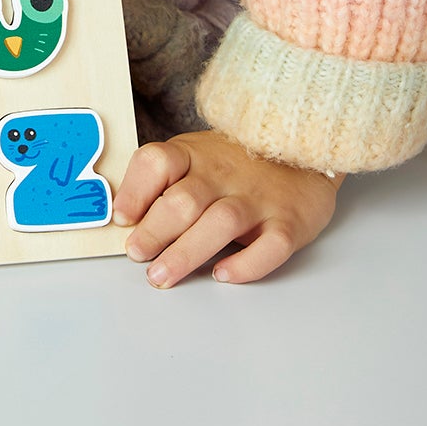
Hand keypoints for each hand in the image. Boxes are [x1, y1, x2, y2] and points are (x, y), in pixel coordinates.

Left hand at [114, 129, 340, 286]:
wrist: (304, 150)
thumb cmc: (237, 163)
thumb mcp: (195, 157)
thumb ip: (163, 183)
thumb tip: (124, 223)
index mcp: (194, 155)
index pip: (157, 162)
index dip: (135, 190)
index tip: (122, 218)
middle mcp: (224, 175)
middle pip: (184, 200)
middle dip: (155, 231)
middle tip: (137, 255)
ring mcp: (258, 199)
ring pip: (221, 223)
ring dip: (187, 252)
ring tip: (163, 275)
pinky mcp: (289, 222)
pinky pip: (271, 246)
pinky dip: (247, 264)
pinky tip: (223, 274)